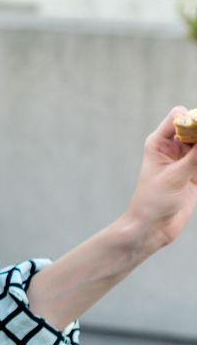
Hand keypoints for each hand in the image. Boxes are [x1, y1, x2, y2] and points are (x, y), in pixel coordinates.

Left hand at [124, 106, 196, 249]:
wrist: (152, 227)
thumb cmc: (153, 200)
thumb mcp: (176, 176)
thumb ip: (196, 156)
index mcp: (159, 142)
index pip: (178, 117)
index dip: (195, 118)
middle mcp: (172, 148)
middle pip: (196, 129)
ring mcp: (185, 161)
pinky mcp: (195, 174)